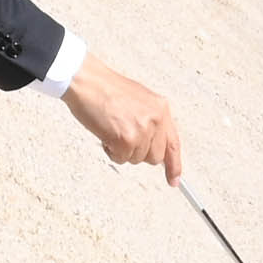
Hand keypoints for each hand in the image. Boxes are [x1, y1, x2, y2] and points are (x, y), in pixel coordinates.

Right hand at [62, 58, 184, 181]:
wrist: (87, 82)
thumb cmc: (106, 90)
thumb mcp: (139, 101)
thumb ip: (151, 122)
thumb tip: (153, 146)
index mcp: (161, 108)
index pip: (173, 144)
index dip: (174, 165)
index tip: (173, 180)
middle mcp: (156, 120)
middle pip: (155, 157)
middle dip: (139, 153)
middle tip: (123, 138)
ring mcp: (142, 130)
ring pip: (137, 159)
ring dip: (122, 150)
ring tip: (112, 129)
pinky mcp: (126, 139)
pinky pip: (121, 159)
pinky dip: (111, 151)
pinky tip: (106, 133)